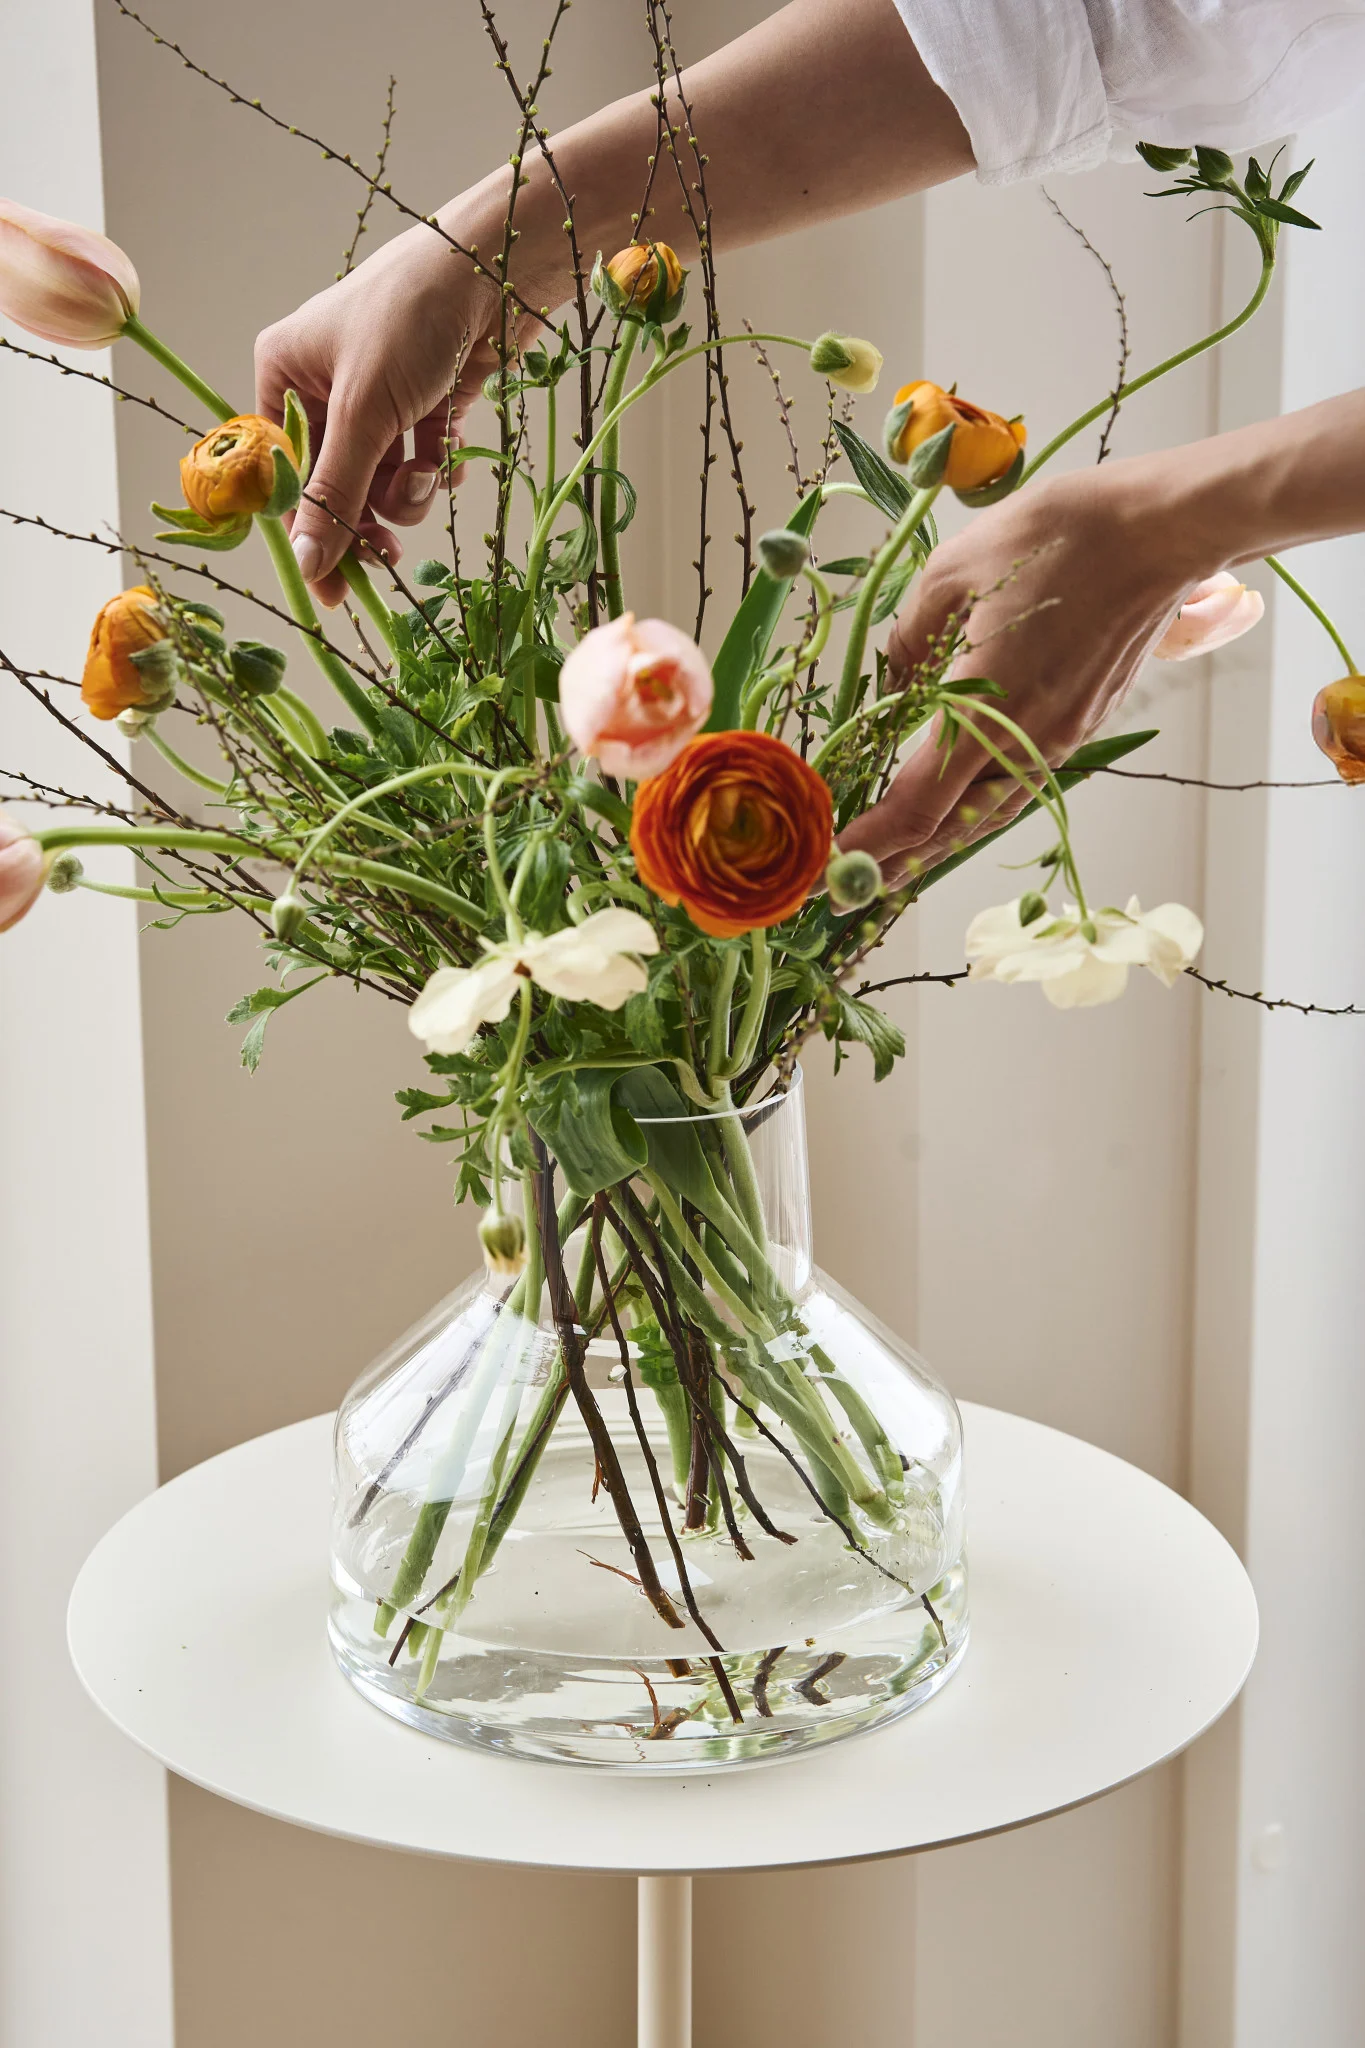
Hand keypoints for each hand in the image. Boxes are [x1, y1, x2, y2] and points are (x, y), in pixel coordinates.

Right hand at [254, 191, 557, 606]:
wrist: (498, 268)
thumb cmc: (412, 316)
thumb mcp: (364, 410)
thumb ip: (335, 492)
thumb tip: (305, 563)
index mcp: (285, 374)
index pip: (283, 473)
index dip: (307, 529)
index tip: (332, 586)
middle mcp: (325, 384)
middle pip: (336, 484)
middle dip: (366, 515)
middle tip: (388, 560)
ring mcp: (378, 395)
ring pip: (382, 479)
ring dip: (408, 491)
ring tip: (429, 472)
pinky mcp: (426, 402)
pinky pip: (420, 461)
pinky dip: (436, 467)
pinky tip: (451, 454)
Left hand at [840, 461, 1222, 881]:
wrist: (1157, 531)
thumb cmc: (1056, 538)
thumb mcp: (952, 572)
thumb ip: (908, 638)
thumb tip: (894, 682)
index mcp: (985, 708)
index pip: (917, 804)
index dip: (870, 842)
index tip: (830, 865)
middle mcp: (1026, 740)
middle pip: (953, 829)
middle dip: (897, 862)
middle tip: (850, 886)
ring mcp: (1060, 736)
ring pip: (990, 814)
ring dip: (938, 845)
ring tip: (896, 863)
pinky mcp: (1081, 723)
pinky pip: (1019, 784)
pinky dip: (977, 811)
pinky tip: (956, 809)